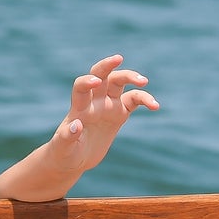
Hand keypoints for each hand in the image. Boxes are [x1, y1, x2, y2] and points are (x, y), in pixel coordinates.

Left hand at [47, 54, 159, 174]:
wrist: (74, 160)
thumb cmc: (64, 153)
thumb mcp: (63, 148)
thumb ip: (68, 136)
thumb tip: (75, 124)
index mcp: (79, 108)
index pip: (82, 87)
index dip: (87, 81)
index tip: (96, 82)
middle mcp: (94, 102)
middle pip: (101, 76)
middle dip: (108, 66)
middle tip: (119, 58)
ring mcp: (107, 106)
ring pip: (119, 83)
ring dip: (131, 77)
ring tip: (144, 81)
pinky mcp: (119, 114)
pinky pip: (134, 101)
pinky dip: (144, 100)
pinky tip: (155, 106)